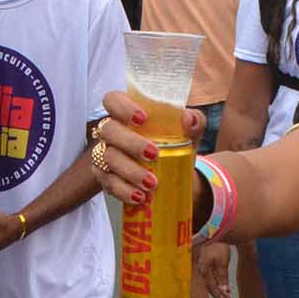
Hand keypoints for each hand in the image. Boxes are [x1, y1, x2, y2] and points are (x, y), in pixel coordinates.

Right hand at [90, 91, 206, 204]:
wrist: (175, 178)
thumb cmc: (174, 146)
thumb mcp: (189, 133)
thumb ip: (194, 122)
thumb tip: (188, 119)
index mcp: (127, 114)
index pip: (113, 100)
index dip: (122, 106)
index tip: (143, 118)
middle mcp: (111, 132)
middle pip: (109, 130)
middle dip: (131, 143)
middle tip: (154, 154)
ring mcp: (104, 155)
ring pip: (108, 158)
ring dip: (130, 171)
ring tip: (152, 183)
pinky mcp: (104, 178)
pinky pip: (109, 183)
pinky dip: (124, 191)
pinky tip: (139, 197)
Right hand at [196, 238, 232, 297]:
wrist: (216, 232)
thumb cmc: (219, 247)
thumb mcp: (222, 262)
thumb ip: (222, 277)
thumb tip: (224, 290)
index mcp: (204, 269)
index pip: (211, 286)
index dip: (219, 295)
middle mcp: (201, 269)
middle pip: (210, 285)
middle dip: (218, 293)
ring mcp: (202, 266)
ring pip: (210, 281)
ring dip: (218, 288)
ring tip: (226, 294)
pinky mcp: (205, 263)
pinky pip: (210, 275)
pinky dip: (217, 281)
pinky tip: (223, 284)